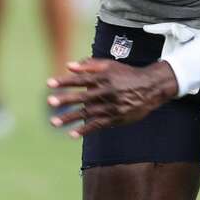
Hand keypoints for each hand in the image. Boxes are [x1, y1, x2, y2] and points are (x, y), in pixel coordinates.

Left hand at [46, 59, 178, 137]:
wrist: (150, 88)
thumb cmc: (126, 74)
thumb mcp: (109, 65)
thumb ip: (89, 64)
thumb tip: (68, 65)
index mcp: (104, 77)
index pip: (80, 79)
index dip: (64, 81)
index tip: (49, 84)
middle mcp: (107, 92)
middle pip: (83, 97)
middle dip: (65, 100)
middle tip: (50, 103)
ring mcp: (111, 106)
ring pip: (88, 113)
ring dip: (70, 118)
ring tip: (54, 122)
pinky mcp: (116, 118)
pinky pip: (98, 125)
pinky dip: (85, 130)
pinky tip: (72, 134)